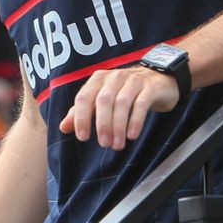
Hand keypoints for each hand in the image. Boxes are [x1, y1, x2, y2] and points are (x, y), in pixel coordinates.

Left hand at [58, 66, 178, 150]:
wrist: (158, 80)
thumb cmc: (125, 92)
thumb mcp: (102, 100)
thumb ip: (82, 112)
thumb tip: (63, 127)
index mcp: (98, 79)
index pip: (84, 97)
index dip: (81, 117)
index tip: (82, 137)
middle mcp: (114, 77)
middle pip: (103, 100)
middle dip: (102, 124)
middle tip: (104, 144)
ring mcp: (134, 81)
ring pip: (122, 103)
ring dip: (118, 126)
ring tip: (117, 145)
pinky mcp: (150, 88)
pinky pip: (141, 104)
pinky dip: (135, 120)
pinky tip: (132, 135)